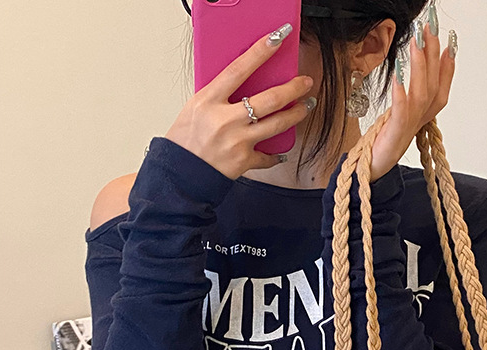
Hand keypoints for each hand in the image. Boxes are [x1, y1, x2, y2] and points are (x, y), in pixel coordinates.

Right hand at [164, 25, 315, 180]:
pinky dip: (277, 154)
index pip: (239, 69)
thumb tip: (242, 83)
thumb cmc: (184, 140)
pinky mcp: (244, 161)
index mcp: (209, 101)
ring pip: (277, 124)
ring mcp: (237, 141)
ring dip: (296, 114)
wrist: (180, 174)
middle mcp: (225, 120)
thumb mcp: (195, 108)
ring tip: (306, 106)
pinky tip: (283, 150)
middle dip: (293, 88)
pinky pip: (268, 156)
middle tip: (305, 82)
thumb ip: (218, 96)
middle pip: (268, 99)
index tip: (277, 39)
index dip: (260, 52)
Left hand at [369, 22, 455, 182]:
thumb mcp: (400, 114)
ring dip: (419, 68)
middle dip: (433, 56)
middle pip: (431, 86)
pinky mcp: (394, 135)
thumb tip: (416, 73)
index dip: (447, 67)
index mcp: (422, 116)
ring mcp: (408, 128)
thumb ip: (410, 95)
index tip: (450, 42)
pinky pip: (400, 113)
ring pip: (420, 95)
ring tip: (416, 44)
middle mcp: (419, 120)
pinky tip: (398, 77)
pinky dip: (401, 95)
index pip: (439, 88)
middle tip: (430, 29)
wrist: (372, 169)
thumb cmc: (384, 141)